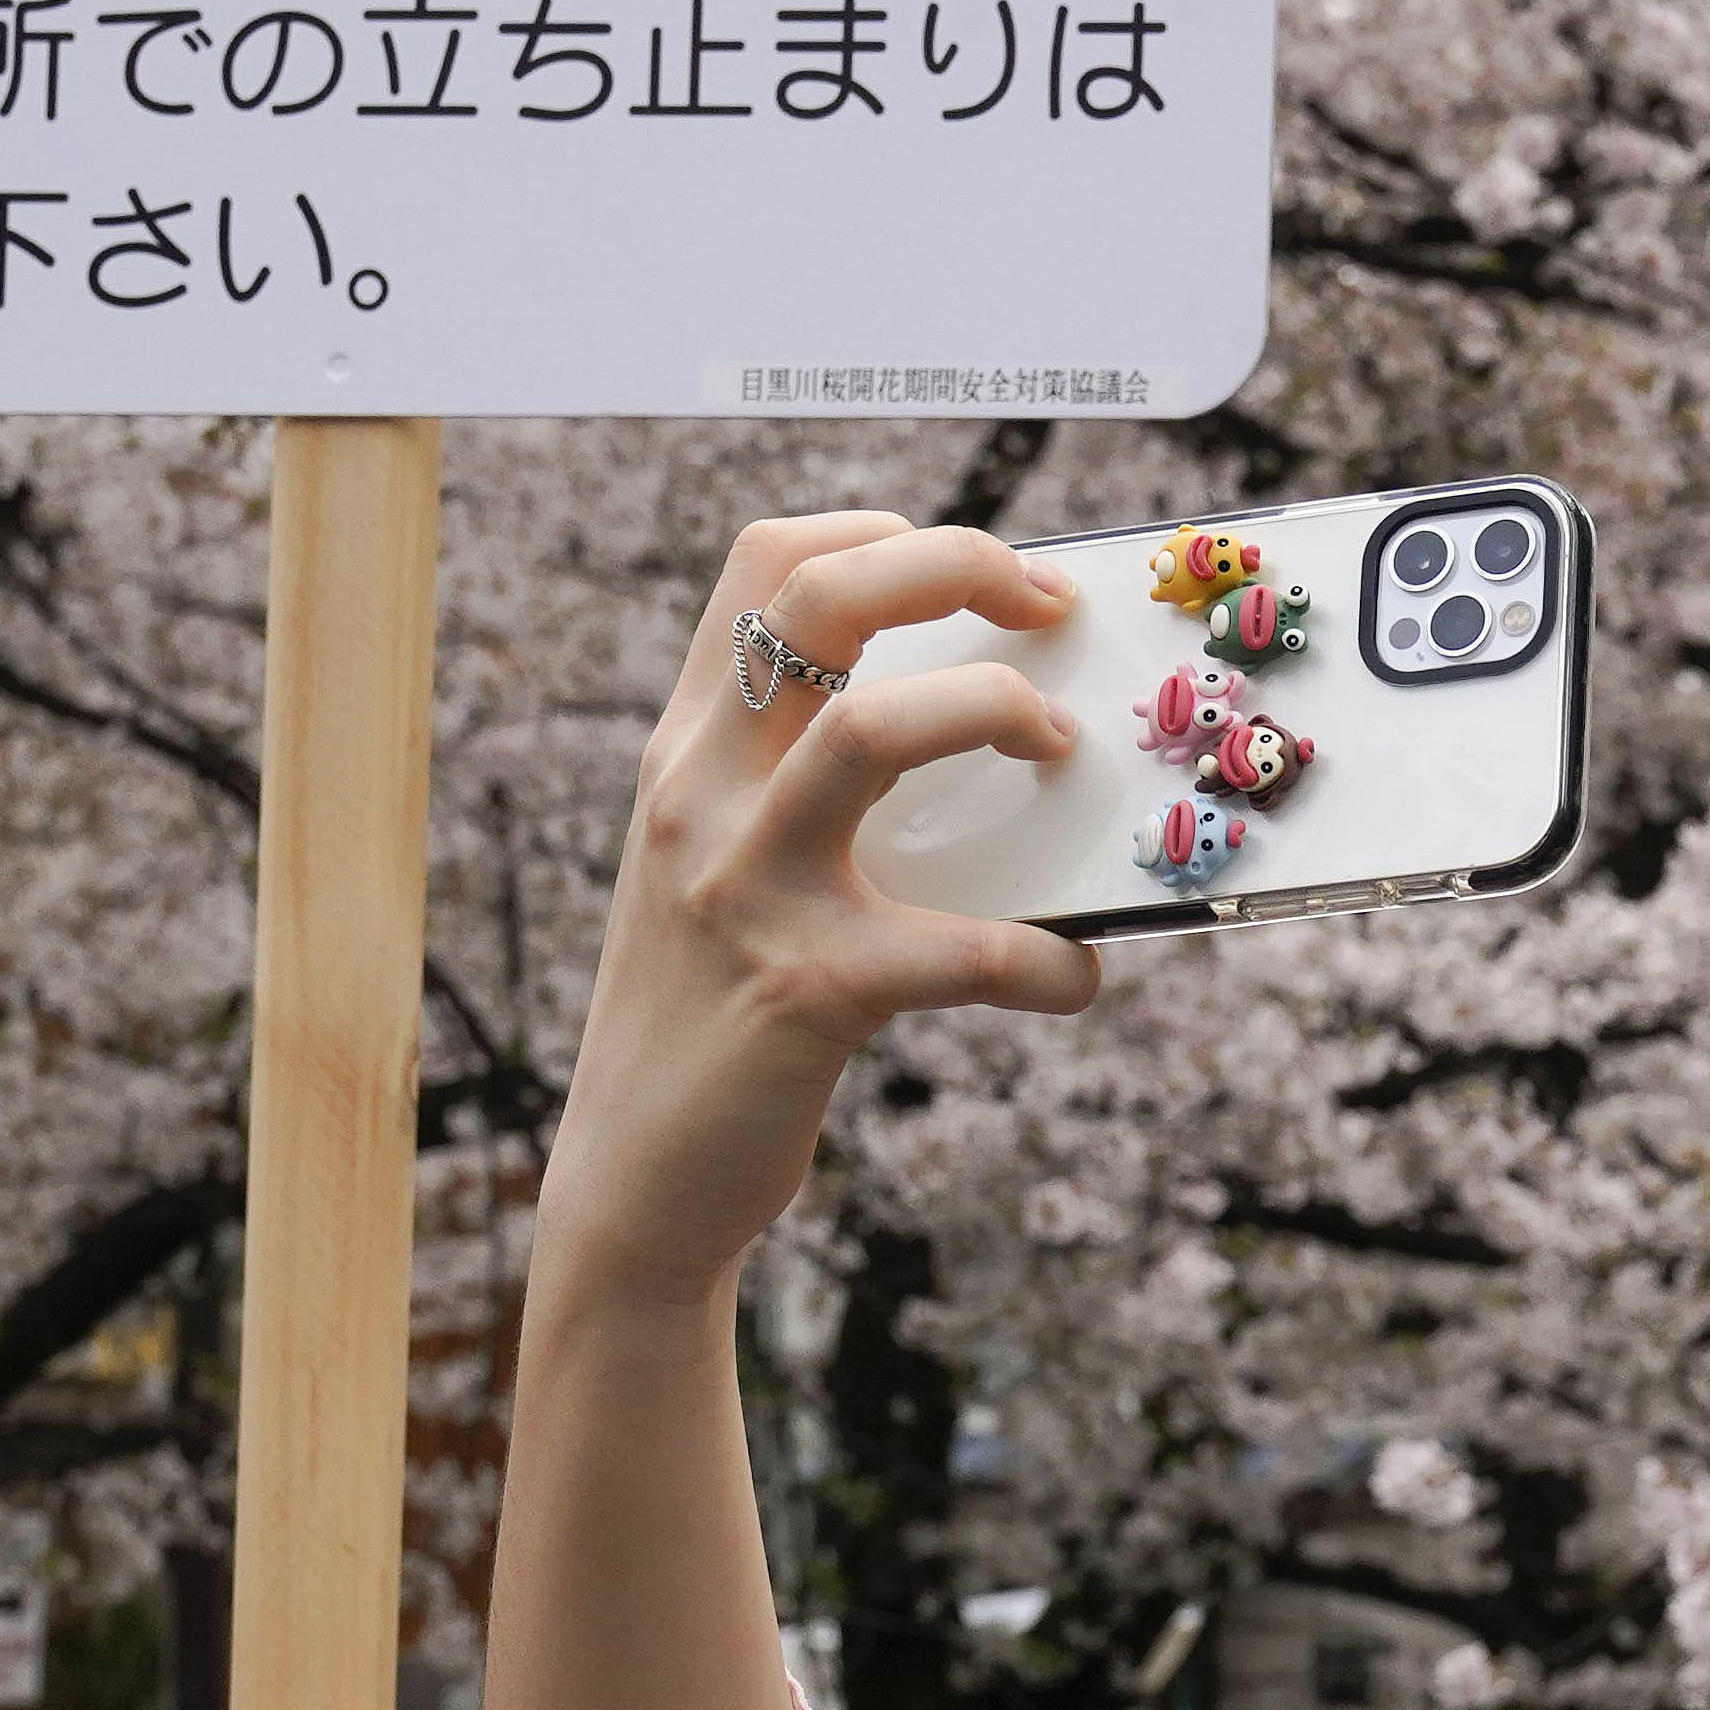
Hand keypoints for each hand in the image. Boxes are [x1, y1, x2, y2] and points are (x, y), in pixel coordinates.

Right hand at [530, 516, 1104, 1323]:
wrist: (636, 1178)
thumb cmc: (710, 1009)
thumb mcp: (719, 865)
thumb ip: (794, 785)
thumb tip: (970, 724)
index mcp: (689, 750)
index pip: (767, 561)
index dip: (888, 532)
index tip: (978, 568)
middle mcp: (701, 794)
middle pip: (823, 599)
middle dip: (959, 565)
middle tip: (1049, 605)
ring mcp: (748, 887)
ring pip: (877, 731)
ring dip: (995, 713)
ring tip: (1057, 749)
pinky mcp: (809, 990)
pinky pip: (968, 949)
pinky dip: (1046, 960)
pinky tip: (1073, 977)